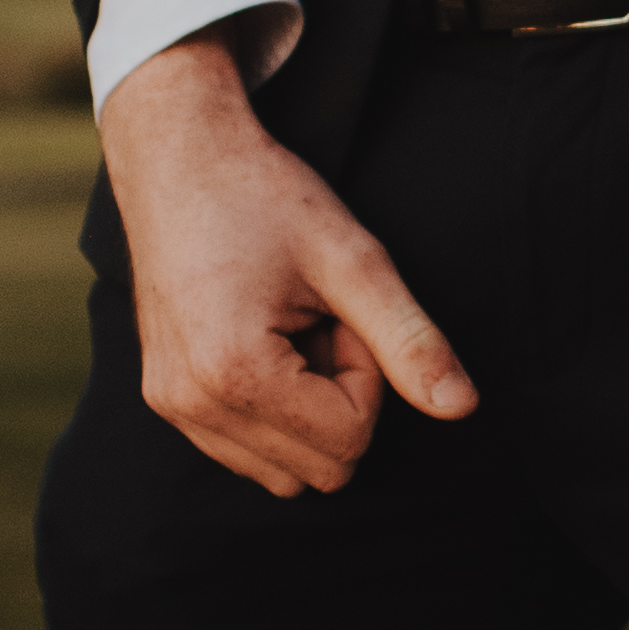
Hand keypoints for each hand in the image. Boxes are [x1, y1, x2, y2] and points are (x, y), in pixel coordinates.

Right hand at [103, 33, 475, 493]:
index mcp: (234, 373)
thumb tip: (462, 408)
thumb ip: (410, 340)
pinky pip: (248, 453)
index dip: (367, 373)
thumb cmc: (264, 196)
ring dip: (307, 410)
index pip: (350, 437)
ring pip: (286, 473)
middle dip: (340, 399)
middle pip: (322, 469)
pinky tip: (263, 340)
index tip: (342, 312)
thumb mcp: (354, 260)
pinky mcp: (166, 401)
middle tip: (320, 321)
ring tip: (290, 329)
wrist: (177, 156)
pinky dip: (274, 411)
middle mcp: (192, 405)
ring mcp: (173, 408)